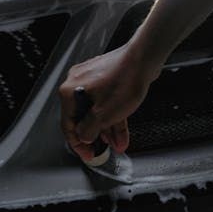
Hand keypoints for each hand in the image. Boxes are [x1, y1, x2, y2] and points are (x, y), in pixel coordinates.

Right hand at [58, 42, 159, 161]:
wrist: (144, 58)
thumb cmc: (125, 78)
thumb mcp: (104, 114)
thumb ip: (89, 129)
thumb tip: (83, 137)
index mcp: (71, 91)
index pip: (68, 125)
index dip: (78, 144)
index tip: (87, 154)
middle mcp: (78, 84)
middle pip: (83, 118)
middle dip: (96, 136)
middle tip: (101, 150)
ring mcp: (93, 80)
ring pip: (97, 111)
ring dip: (107, 129)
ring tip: (117, 143)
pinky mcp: (106, 78)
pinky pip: (106, 102)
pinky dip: (113, 116)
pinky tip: (121, 131)